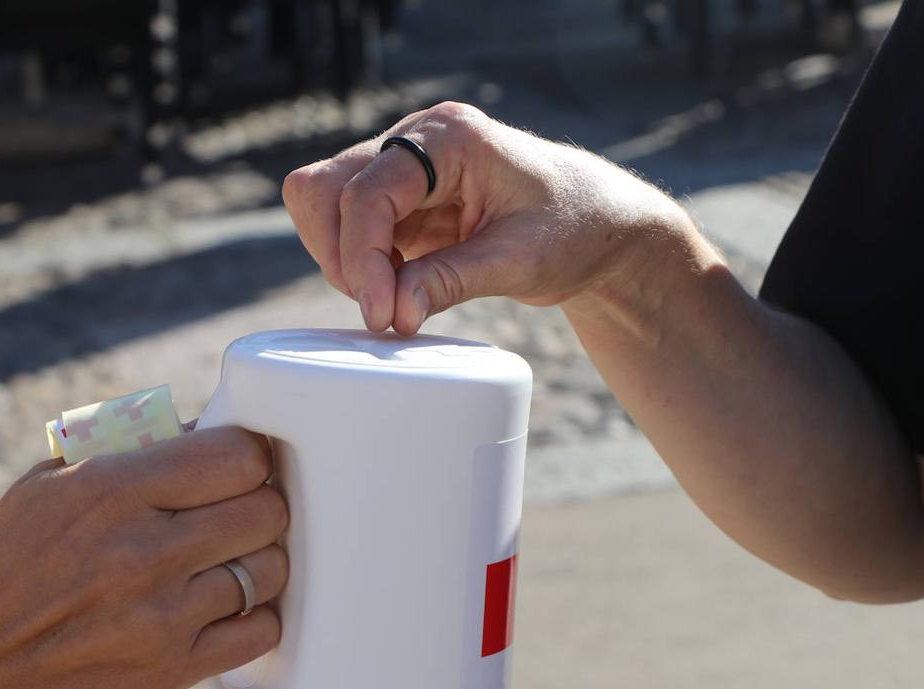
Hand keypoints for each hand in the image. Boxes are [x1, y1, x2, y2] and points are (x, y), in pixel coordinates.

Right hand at [282, 101, 687, 333]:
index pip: (369, 191)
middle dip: (341, 255)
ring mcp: (403, 169)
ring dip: (346, 261)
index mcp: (450, 137)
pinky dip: (362, 266)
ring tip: (398, 298)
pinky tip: (403, 289)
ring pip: (326, 206)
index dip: (362, 257)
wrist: (597, 226)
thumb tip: (393, 315)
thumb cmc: (572, 228)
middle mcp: (416, 141)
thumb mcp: (518, 260)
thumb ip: (450, 282)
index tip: (379, 314)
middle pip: (326, 187)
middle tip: (382, 307)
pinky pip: (349, 229)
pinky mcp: (400, 201)